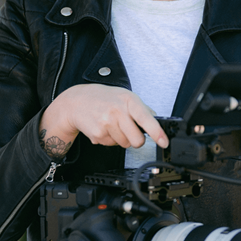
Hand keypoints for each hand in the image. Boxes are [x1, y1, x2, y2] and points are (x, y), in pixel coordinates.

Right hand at [39, 84, 168, 157]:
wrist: (76, 101)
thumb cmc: (103, 98)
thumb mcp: (124, 95)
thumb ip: (141, 108)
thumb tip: (156, 121)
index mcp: (128, 100)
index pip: (146, 118)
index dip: (157, 132)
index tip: (164, 142)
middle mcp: (117, 111)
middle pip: (137, 140)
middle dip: (136, 139)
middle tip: (129, 130)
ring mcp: (107, 124)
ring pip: (125, 144)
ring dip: (121, 138)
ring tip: (112, 124)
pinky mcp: (98, 135)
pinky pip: (112, 145)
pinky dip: (110, 139)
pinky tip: (104, 127)